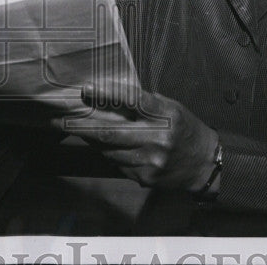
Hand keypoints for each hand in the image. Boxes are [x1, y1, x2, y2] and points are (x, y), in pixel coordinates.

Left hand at [64, 90, 218, 190]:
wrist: (205, 163)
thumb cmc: (185, 128)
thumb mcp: (171, 108)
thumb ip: (145, 102)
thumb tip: (112, 95)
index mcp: (165, 116)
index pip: (131, 101)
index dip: (106, 94)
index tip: (85, 90)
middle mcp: (157, 139)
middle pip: (111, 132)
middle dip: (84, 124)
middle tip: (62, 118)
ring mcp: (150, 161)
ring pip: (110, 150)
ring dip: (91, 139)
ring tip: (76, 128)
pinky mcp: (145, 177)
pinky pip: (117, 163)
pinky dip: (106, 153)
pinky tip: (100, 145)